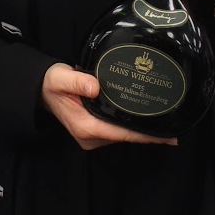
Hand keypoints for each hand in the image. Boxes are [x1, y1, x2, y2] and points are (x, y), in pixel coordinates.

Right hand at [41, 63, 177, 149]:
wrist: (42, 90)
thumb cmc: (53, 83)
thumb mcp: (61, 78)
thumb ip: (78, 81)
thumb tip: (96, 87)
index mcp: (85, 126)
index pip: (121, 133)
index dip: (144, 135)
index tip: (165, 136)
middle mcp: (90, 136)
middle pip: (125, 137)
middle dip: (147, 133)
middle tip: (172, 128)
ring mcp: (92, 137)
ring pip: (122, 135)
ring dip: (139, 131)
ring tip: (162, 121)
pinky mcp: (94, 132)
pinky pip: (116, 131)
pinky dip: (130, 127)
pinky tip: (144, 119)